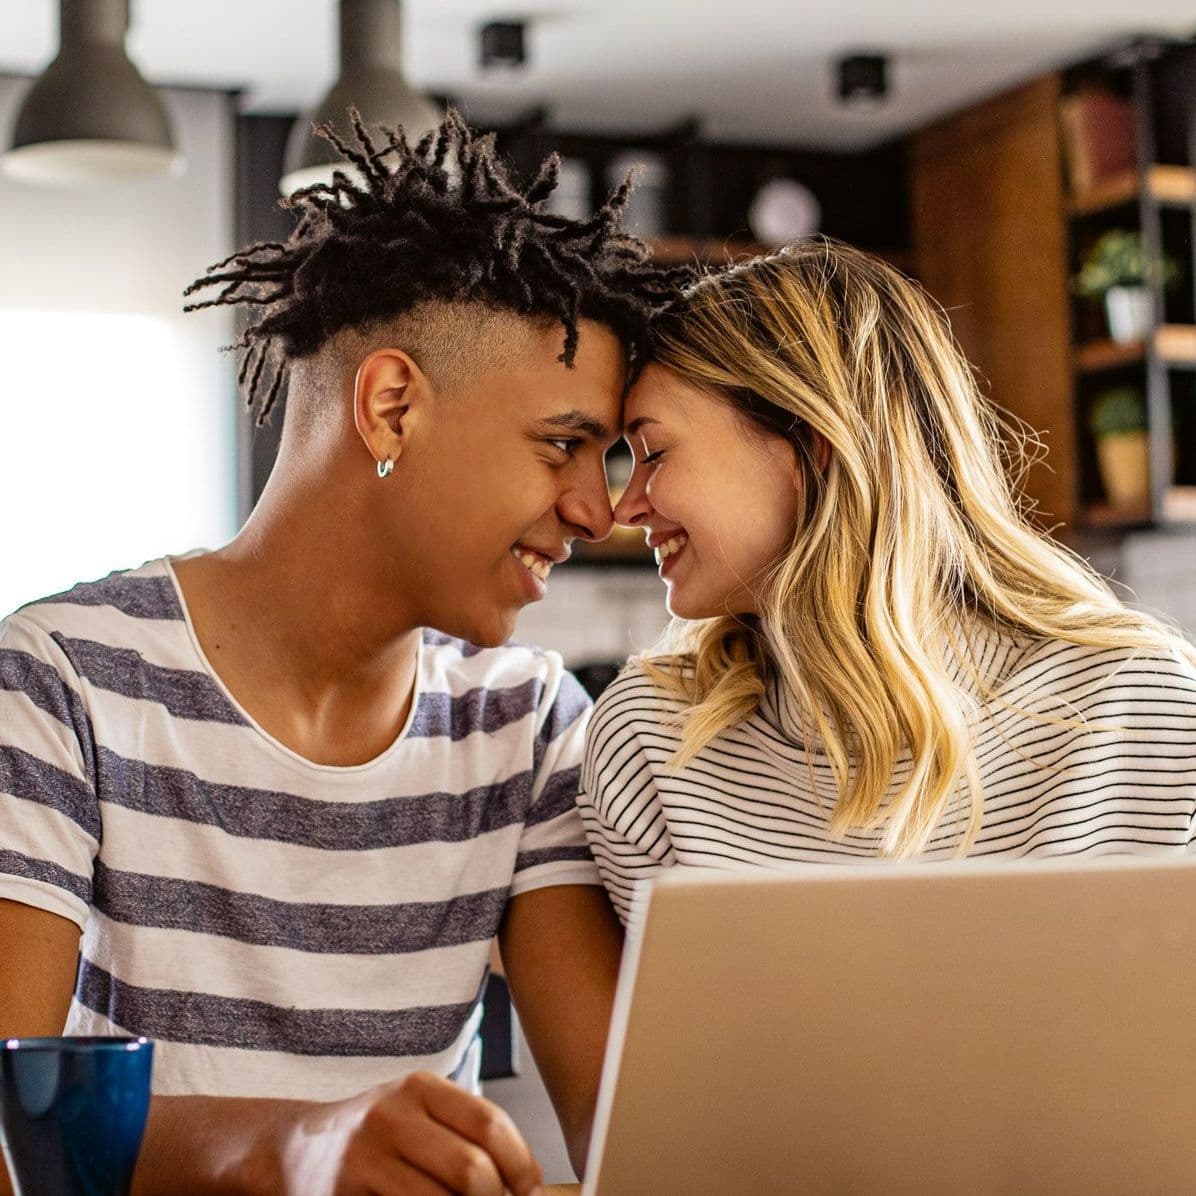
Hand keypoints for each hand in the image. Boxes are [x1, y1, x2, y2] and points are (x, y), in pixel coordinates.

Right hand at [283, 1071, 544, 1195]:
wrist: (293, 1151)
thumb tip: (526, 1181)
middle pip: (471, 1171)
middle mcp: (391, 1117)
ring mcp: (363, 1162)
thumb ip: (466, 1133)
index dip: (521, 1162)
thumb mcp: (418, 1111)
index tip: (530, 1188)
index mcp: (419, 1088)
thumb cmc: (376, 1134)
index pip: (488, 1123)